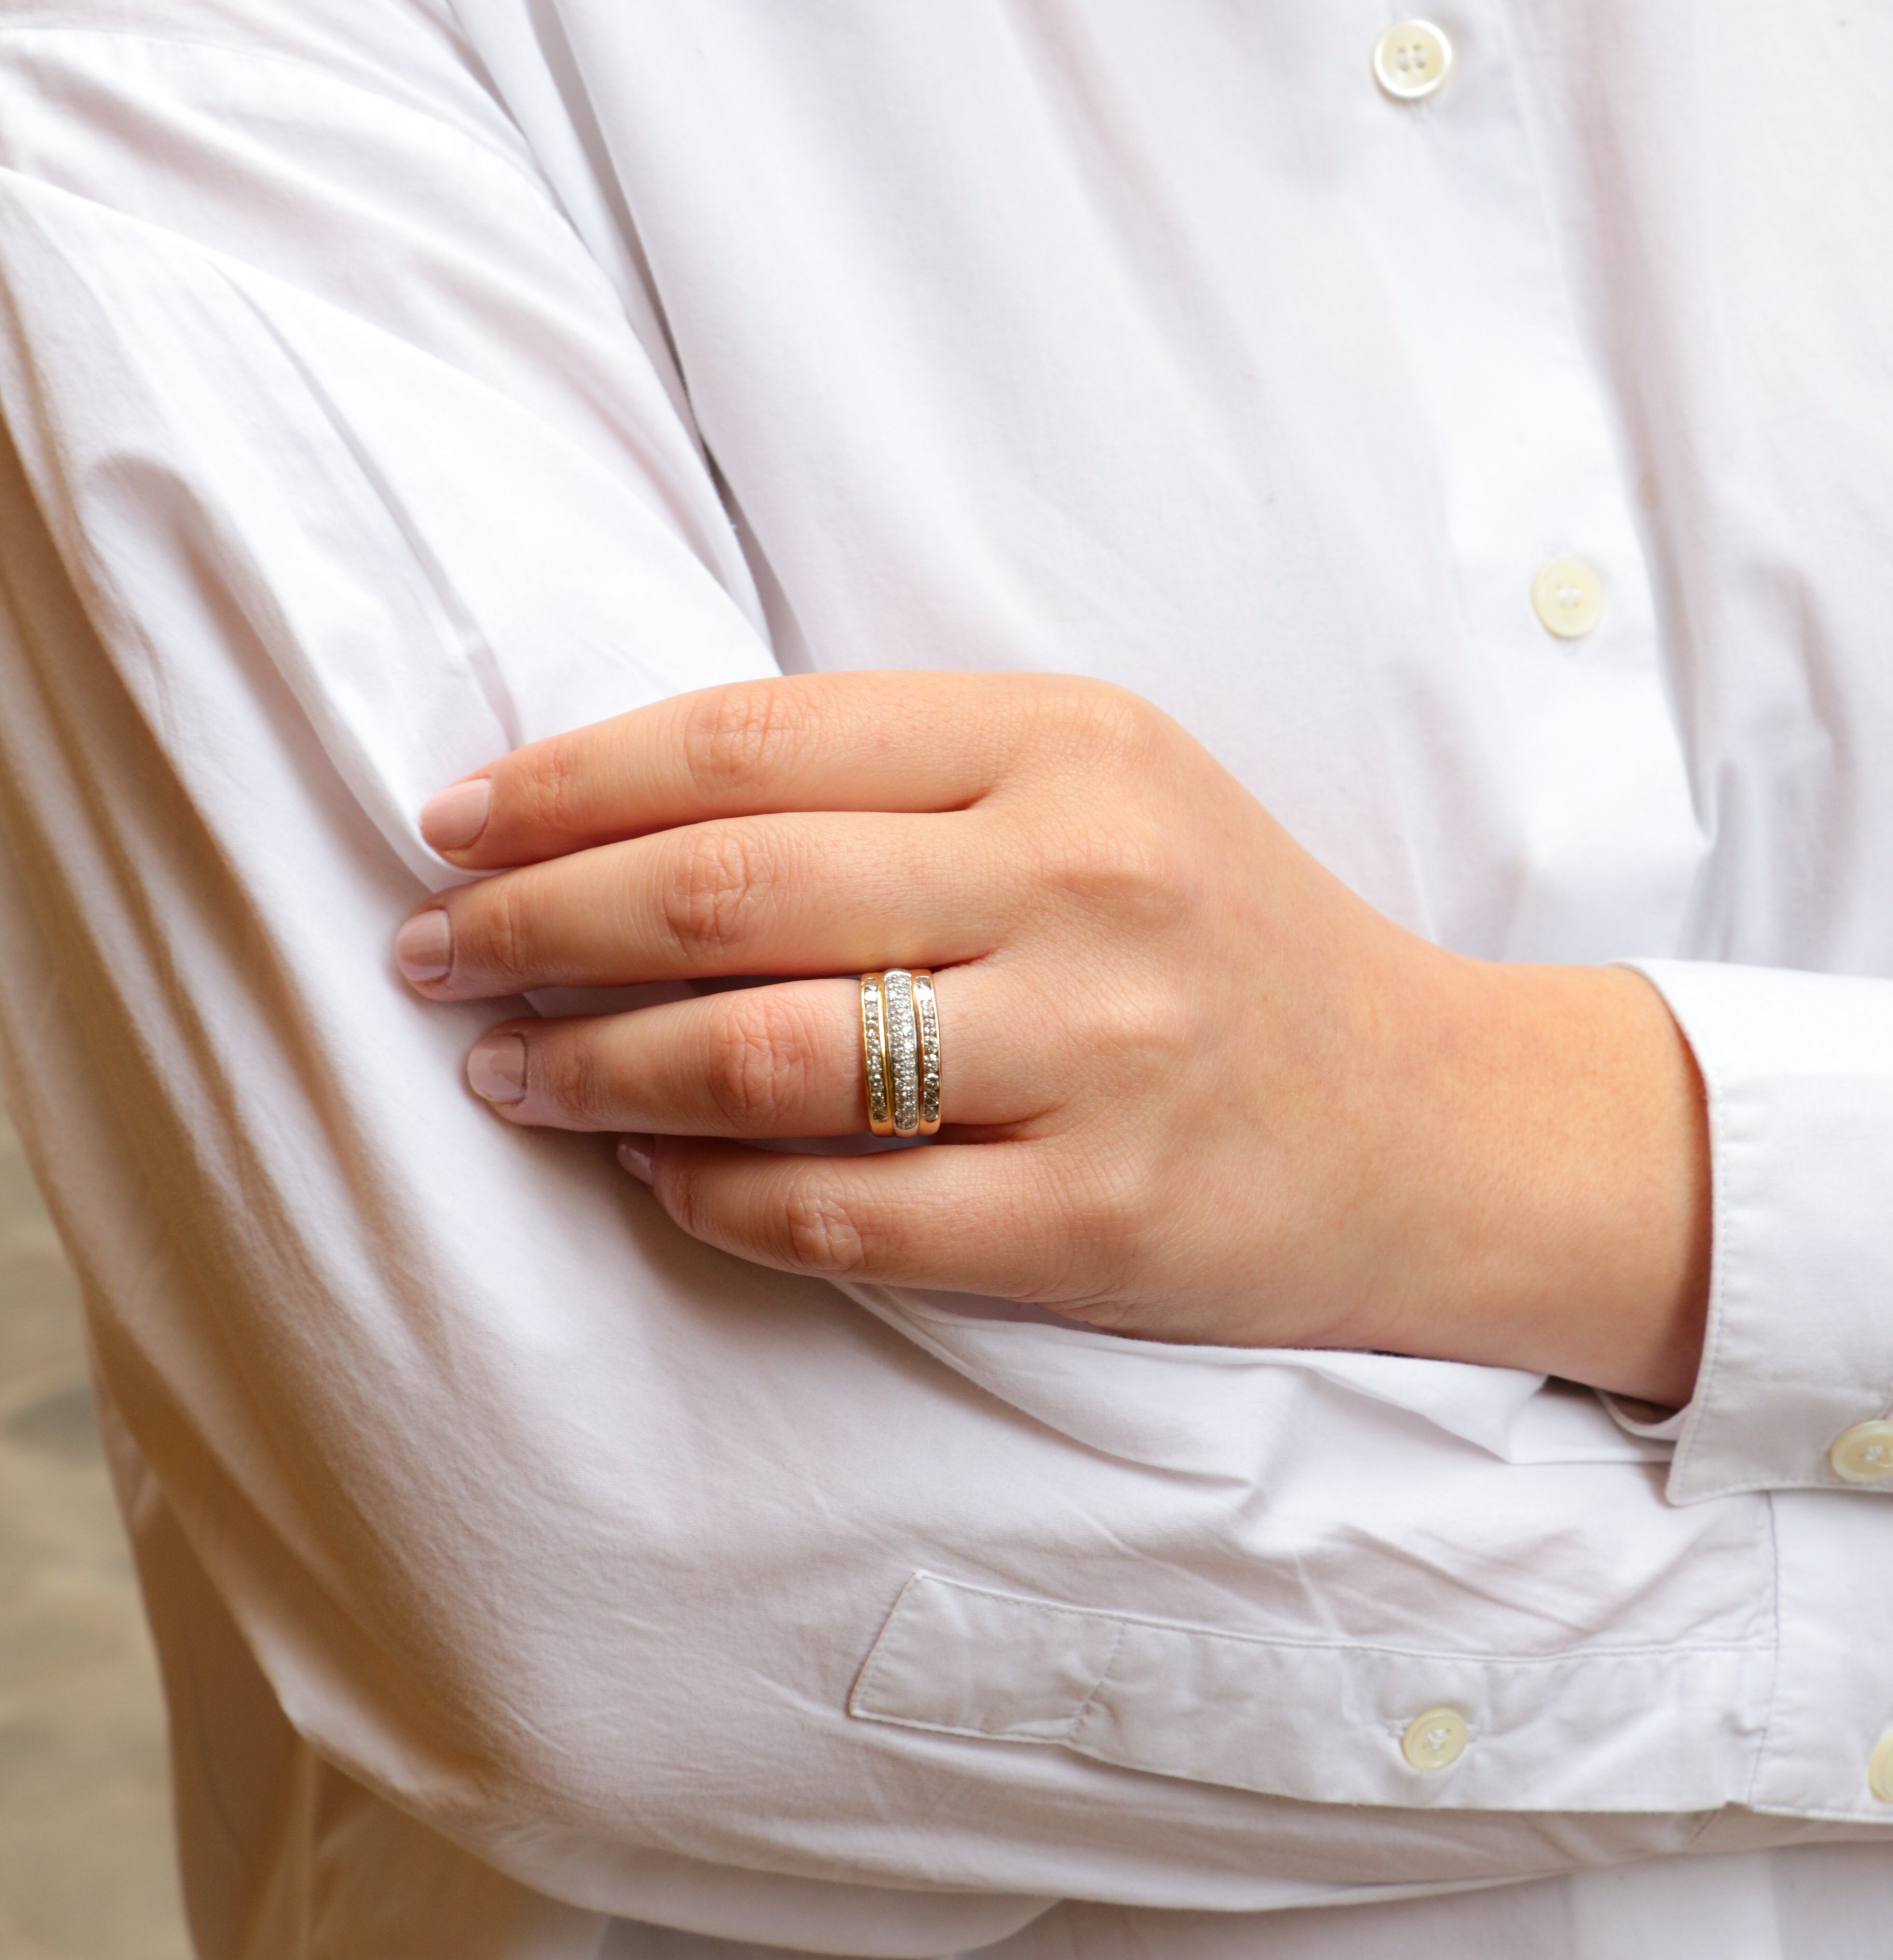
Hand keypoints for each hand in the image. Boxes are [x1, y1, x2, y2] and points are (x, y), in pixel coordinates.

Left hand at [395, 674, 1708, 1407]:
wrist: (1436, 1121)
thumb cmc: (1225, 942)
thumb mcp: (1099, 794)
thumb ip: (900, 782)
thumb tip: (626, 821)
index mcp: (1069, 743)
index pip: (753, 741)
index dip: (567, 782)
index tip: (452, 823)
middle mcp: (1084, 881)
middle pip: (728, 889)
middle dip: (534, 925)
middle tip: (431, 956)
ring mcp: (1101, 1055)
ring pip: (767, 1054)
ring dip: (591, 1065)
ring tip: (503, 1073)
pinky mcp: (1102, 1218)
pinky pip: (845, 1210)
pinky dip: (711, 1193)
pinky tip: (647, 1173)